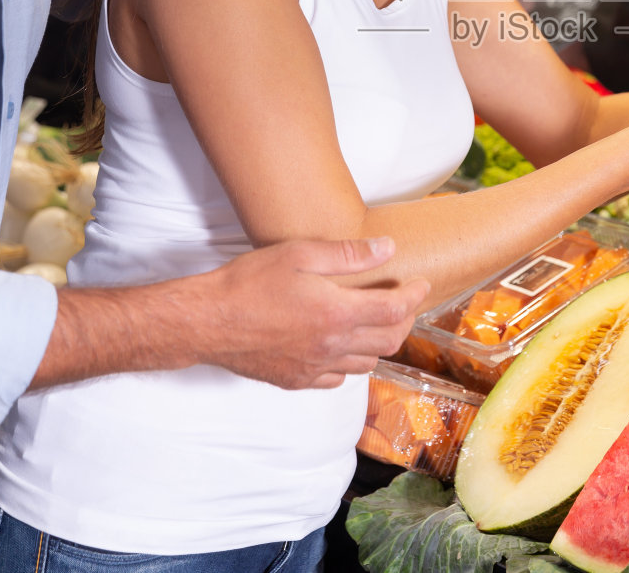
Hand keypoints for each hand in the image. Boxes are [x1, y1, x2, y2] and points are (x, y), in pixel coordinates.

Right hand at [200, 237, 429, 389]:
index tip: (421, 285)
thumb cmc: (248, 283)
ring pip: (365, 364)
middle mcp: (332, 347)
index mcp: (337, 314)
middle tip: (404, 302)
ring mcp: (314, 368)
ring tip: (375, 322)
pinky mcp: (295, 380)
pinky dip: (348, 365)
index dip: (414, 297)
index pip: (394, 310)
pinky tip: (341, 347)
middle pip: (388, 341)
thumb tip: (386, 249)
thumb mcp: (300, 254)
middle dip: (404, 321)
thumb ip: (348, 255)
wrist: (207, 321)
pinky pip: (336, 380)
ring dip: (378, 343)